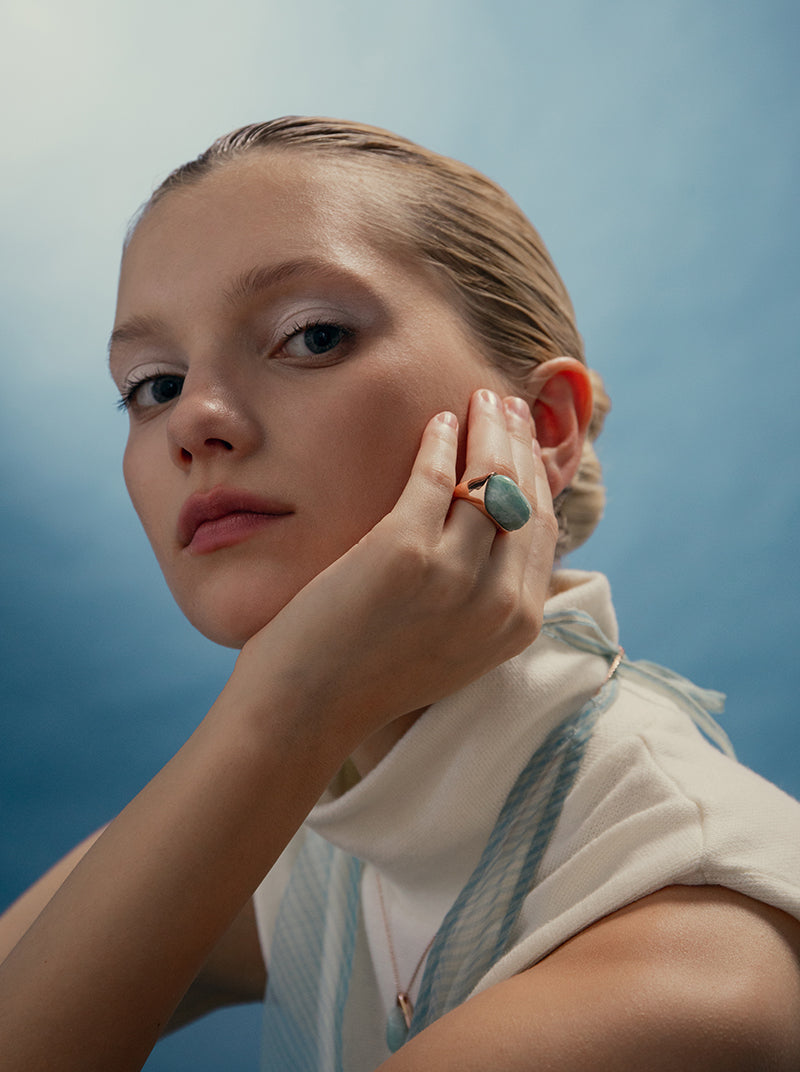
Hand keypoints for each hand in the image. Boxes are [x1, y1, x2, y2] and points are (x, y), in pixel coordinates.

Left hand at [236, 388, 558, 751]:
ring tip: (475, 400)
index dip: (535, 475)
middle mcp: (498, 602)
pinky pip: (436, 477)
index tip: (523, 440)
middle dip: (518, 440)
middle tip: (505, 402)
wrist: (307, 707)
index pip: (541, 528)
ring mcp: (454, 576)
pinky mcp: (404, 552)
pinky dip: (439, 441)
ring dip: (486, 427)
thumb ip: (483, 593)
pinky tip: (437, 422)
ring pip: (489, 477)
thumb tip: (493, 528)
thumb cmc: (370, 672)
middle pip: (523, 496)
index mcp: (516, 624)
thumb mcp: (451, 641)